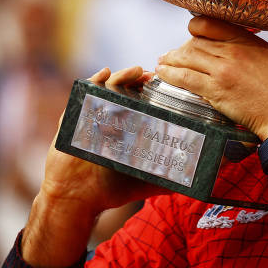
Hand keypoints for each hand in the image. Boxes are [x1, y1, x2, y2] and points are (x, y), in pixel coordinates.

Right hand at [22, 66, 165, 267]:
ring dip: (122, 76)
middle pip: (125, 89)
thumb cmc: (110, 188)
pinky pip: (84, 94)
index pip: (140, 100)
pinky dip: (93, 81)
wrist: (78, 197)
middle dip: (138, 79)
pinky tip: (103, 74)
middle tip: (151, 76)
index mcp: (126, 126)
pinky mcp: (74, 116)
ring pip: (107, 87)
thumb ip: (165, 180)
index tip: (163, 84)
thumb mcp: (143, 181)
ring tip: (136, 70)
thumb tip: (193, 179)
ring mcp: (91, 114)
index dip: (150, 90)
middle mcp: (109, 117)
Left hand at [155, 16, 267, 139]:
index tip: (190, 35)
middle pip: (195, 42)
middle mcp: (234, 52)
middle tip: (170, 55)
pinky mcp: (217, 90)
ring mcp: (224, 71)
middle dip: (179, 50)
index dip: (194, 28)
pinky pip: (186, 78)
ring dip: (170, 61)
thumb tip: (225, 42)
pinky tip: (164, 74)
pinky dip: (171, 74)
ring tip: (162, 63)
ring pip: (187, 58)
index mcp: (246, 40)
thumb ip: (246, 45)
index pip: (210, 23)